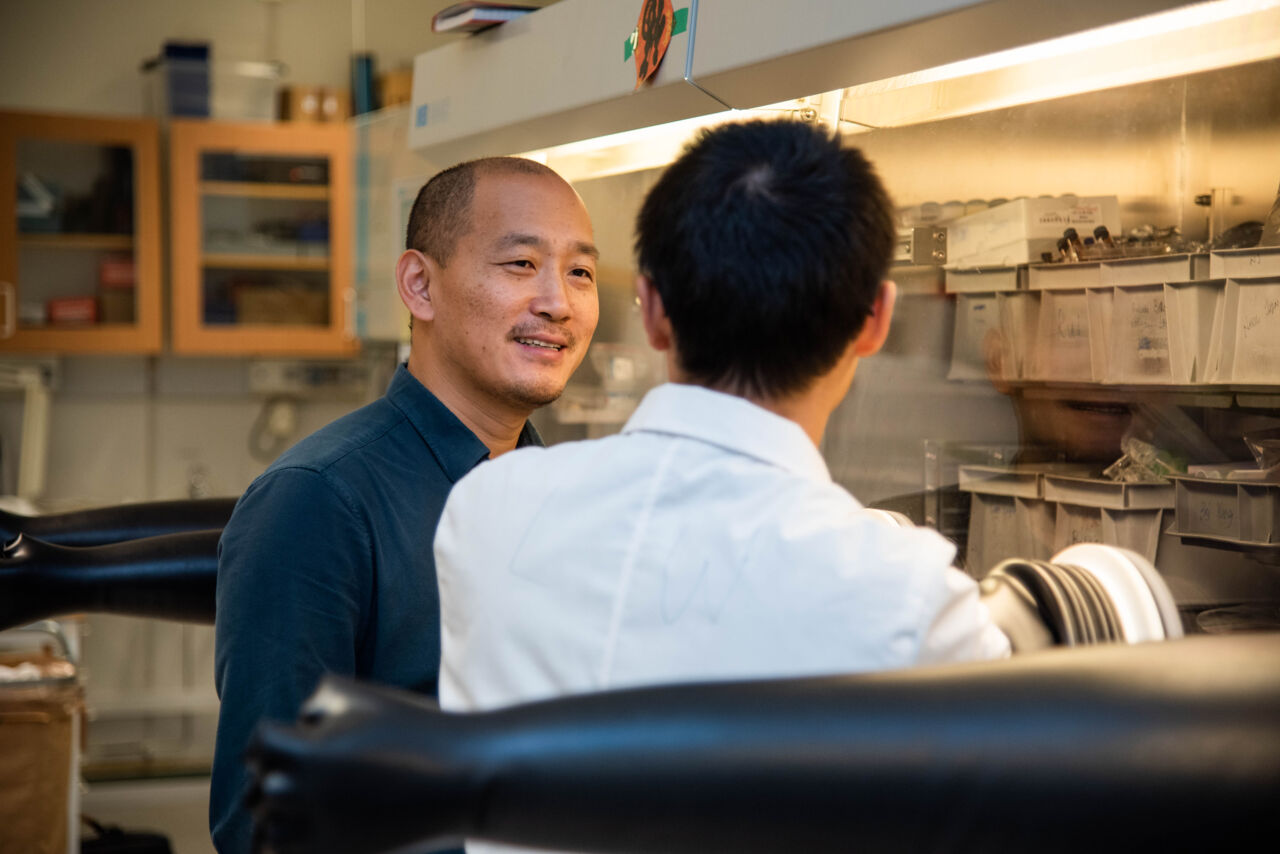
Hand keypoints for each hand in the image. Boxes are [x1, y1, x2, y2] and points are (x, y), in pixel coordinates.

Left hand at [245, 675, 474, 853]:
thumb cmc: (414, 729)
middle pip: (259, 789)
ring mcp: (315, 833)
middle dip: (276, 777)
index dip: (275, 736)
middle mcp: (298, 795)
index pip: (257, 745)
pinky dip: (292, 847)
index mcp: (301, 753)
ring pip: (267, 832)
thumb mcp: (361, 696)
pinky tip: (315, 831)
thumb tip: (299, 723)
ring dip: (276, 818)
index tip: (296, 737)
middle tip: (307, 770)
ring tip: (300, 807)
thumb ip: (317, 700)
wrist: (459, 780)